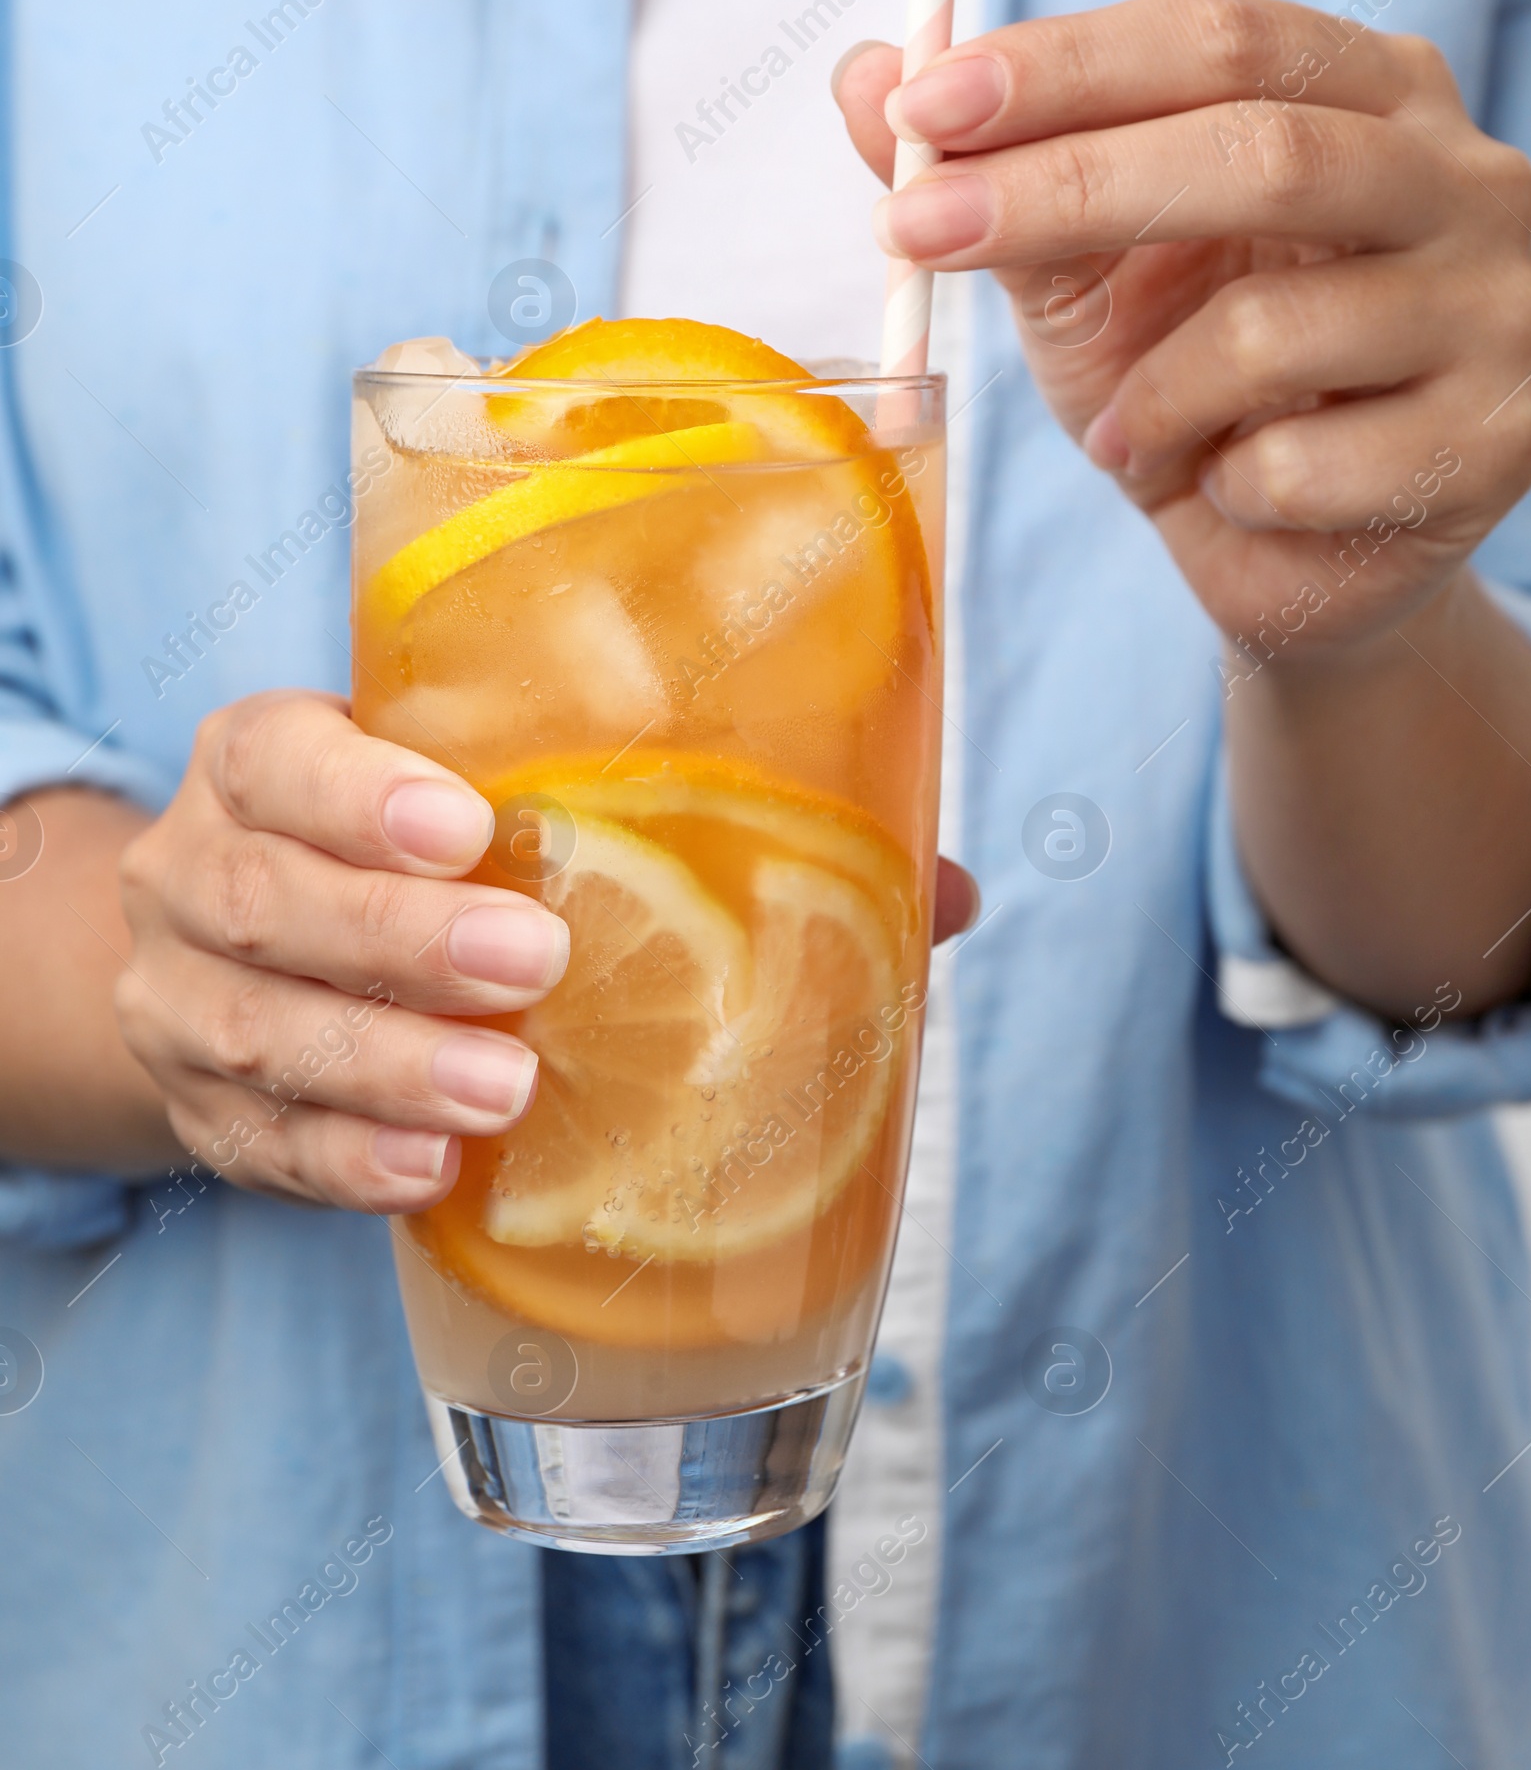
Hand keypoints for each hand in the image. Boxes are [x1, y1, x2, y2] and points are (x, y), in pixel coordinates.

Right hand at [113, 690, 983, 1212]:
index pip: (281, 755)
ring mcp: (181, 1002)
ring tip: (504, 1101)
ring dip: (382, 1068)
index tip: (468, 823)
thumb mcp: (506, 803)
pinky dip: (341, 1165)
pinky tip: (429, 1180)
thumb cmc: (419, 861)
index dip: (359, 789)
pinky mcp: (204, 1120)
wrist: (242, 960)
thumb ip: (701, 820)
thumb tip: (945, 892)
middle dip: (399, 938)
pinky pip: (256, 1151)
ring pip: (254, 1034)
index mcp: (270, 759)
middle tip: (534, 971)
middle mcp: (198, 867)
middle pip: (266, 900)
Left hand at [838, 0, 1530, 656]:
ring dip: (1149, 392)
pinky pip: (1303, 467)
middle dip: (1068, 189)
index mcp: (1369, 90)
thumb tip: (858, 74)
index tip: (924, 105)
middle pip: (1265, 152)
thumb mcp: (1069, 270)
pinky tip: (1225, 490)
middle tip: (916, 231)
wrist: (1286, 553)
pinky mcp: (1497, 445)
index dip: (1064, 65)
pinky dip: (1219, 486)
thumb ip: (983, 171)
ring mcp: (1500, 309)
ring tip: (1120, 431)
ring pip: (1275, 328)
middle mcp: (1465, 174)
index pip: (1219, 37)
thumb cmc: (1185, 381)